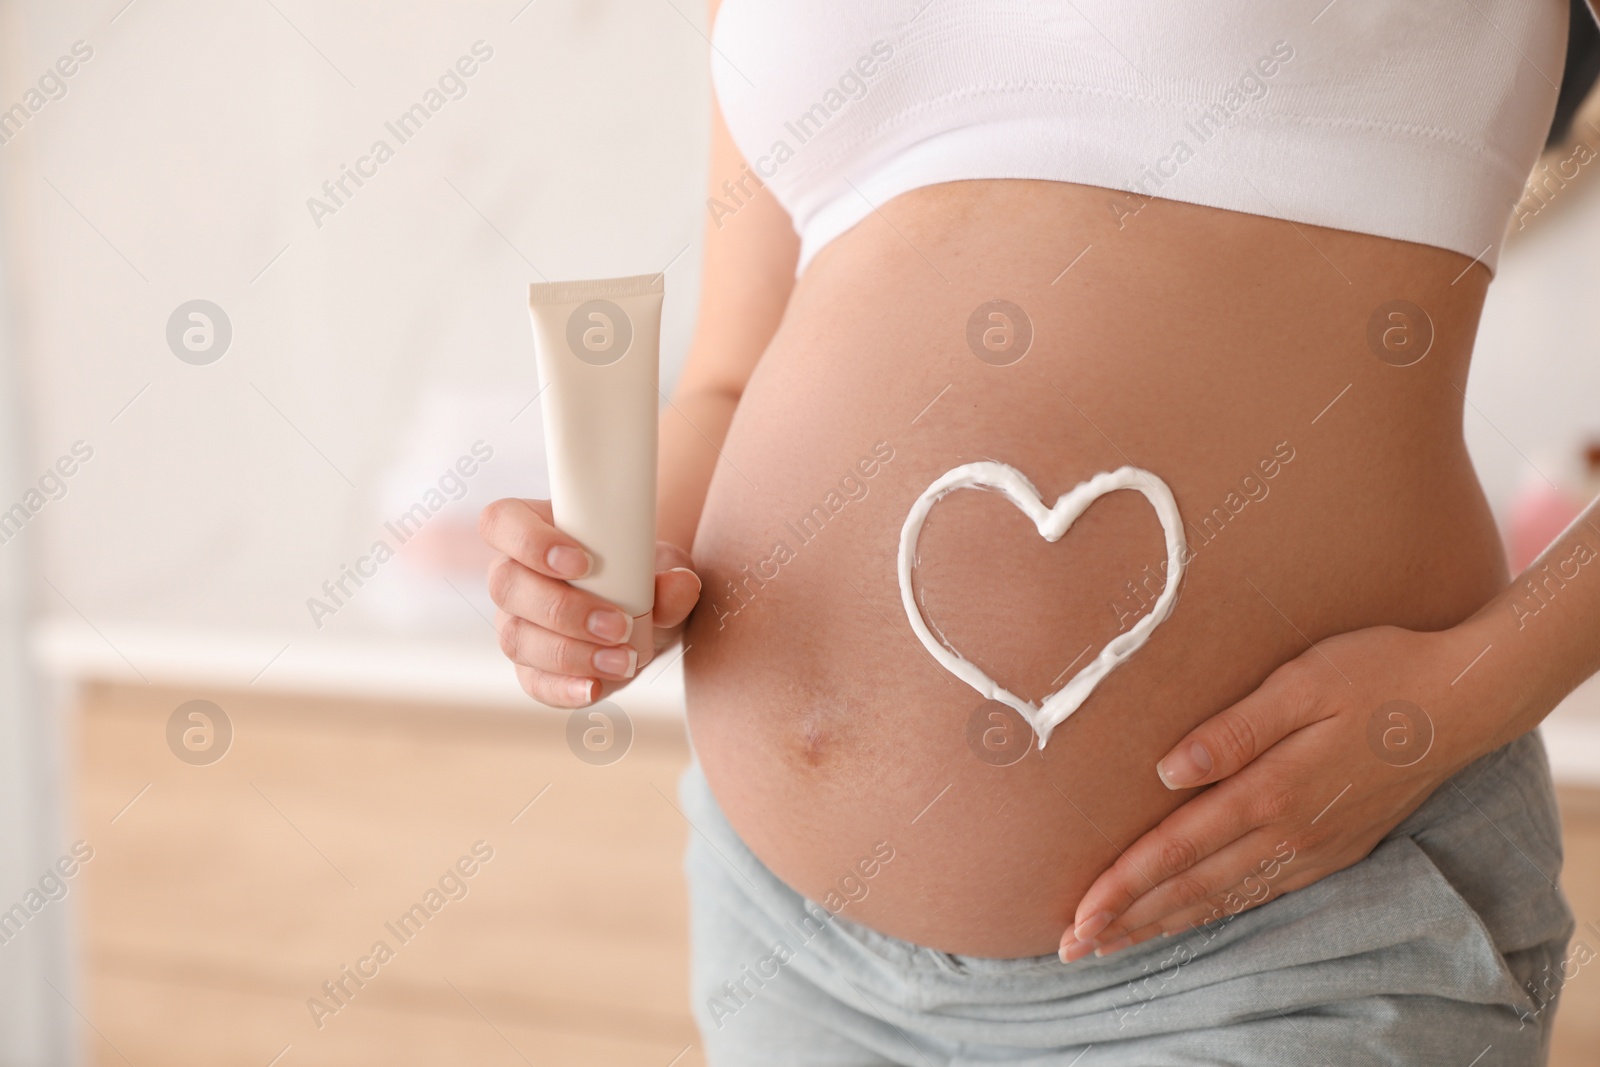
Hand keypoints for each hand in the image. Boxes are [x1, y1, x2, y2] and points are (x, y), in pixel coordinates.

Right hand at [478, 497, 701, 707]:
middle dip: (564, 609)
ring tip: (624, 660)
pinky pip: (533, 681)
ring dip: (572, 652)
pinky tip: (595, 688)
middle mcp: (515, 575)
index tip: (583, 562)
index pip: (503, 521)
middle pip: (507, 585)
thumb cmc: (643, 574)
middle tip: (619, 625)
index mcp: (535, 528)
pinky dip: (563, 688)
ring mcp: (516, 623)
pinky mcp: (531, 668)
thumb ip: (671, 575)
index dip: (530, 541)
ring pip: (517, 637)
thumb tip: (682, 584)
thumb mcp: (664, 566)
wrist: (650, 616)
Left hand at [1061, 622, 1492, 961]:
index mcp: (1271, 790)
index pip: (1176, 850)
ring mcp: (1315, 847)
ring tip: (1113, 943)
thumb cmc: (1375, 672)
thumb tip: (1167, 770)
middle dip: (1128, 919)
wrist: (1463, 698)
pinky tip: (1189, 919)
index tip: (1078, 915)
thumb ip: (1233, 730)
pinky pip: (1261, 893)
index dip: (1122, 886)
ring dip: (1163, 924)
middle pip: (1190, 888)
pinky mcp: (1335, 848)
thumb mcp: (1301, 681)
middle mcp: (1290, 832)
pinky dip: (1215, 912)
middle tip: (1073, 946)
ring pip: (1223, 899)